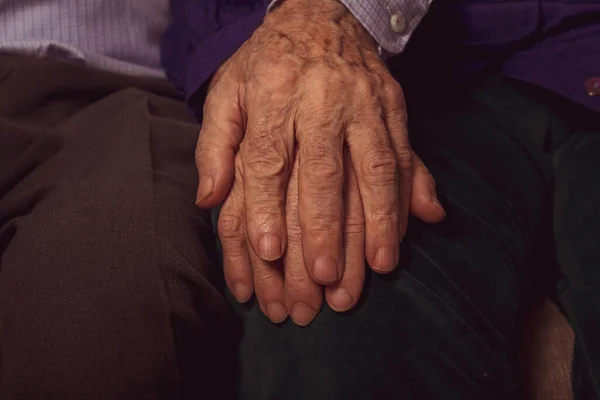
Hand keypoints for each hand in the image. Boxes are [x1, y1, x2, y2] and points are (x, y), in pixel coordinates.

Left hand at [195, 0, 445, 318]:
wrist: (324, 10)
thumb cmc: (268, 59)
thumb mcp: (228, 90)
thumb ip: (215, 144)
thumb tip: (208, 199)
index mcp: (273, 91)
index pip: (269, 159)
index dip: (268, 208)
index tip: (268, 252)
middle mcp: (322, 97)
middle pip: (323, 172)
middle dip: (325, 230)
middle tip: (322, 280)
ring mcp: (364, 101)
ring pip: (374, 169)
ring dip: (379, 222)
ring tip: (378, 267)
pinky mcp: (393, 105)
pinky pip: (403, 155)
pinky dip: (407, 196)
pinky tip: (410, 230)